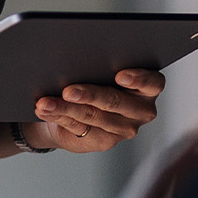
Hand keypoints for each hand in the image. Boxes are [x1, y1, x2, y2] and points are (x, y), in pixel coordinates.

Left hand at [27, 69, 164, 152]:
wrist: (80, 106)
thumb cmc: (95, 77)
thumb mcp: (102, 68)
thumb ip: (100, 64)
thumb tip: (74, 55)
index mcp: (148, 88)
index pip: (153, 83)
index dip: (138, 79)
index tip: (120, 75)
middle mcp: (141, 111)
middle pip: (116, 101)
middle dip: (89, 94)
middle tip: (68, 90)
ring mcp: (123, 129)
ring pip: (93, 116)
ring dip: (65, 108)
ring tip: (46, 102)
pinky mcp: (104, 141)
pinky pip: (79, 127)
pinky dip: (58, 116)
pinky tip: (45, 110)